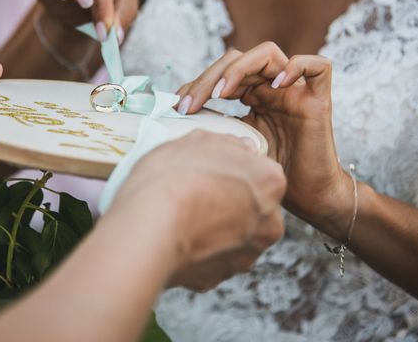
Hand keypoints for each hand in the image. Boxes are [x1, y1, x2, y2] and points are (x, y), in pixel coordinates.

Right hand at [112, 131, 285, 290]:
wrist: (147, 229)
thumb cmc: (173, 178)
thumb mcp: (197, 141)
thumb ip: (228, 142)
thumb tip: (242, 147)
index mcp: (270, 183)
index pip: (260, 171)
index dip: (232, 169)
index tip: (210, 170)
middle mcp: (269, 222)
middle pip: (253, 206)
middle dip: (230, 200)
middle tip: (196, 193)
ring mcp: (246, 254)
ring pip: (234, 235)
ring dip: (215, 227)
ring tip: (181, 217)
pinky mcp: (220, 277)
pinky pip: (211, 258)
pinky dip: (198, 249)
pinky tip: (175, 237)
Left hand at [177, 43, 352, 239]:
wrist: (307, 199)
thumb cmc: (271, 175)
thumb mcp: (234, 147)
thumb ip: (215, 128)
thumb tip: (177, 120)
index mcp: (253, 96)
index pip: (223, 72)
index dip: (198, 83)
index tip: (177, 105)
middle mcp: (273, 88)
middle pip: (238, 59)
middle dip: (209, 77)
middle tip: (189, 104)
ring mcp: (295, 92)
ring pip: (267, 54)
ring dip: (238, 69)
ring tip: (221, 94)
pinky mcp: (319, 101)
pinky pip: (318, 67)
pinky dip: (296, 67)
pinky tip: (274, 85)